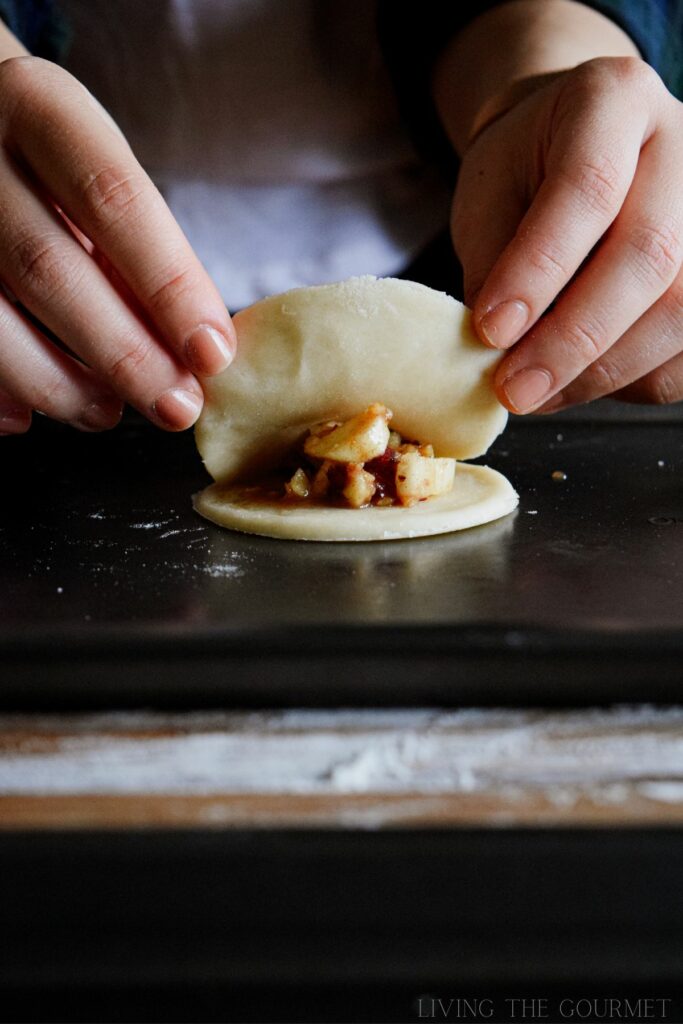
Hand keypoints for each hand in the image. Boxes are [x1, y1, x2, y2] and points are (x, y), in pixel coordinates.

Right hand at [0, 57, 235, 436]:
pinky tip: (29, 417)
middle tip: (176, 407)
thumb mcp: (99, 174)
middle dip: (123, 354)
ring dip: (57, 383)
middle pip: (49, 268)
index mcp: (42, 108)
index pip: (115, 200)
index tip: (212, 353)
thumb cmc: (51, 162)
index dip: (168, 285)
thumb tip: (197, 349)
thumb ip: (140, 251)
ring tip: (108, 413)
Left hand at [452, 57, 682, 412]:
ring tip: (536, 392)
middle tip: (515, 389)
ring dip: (601, 373)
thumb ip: (492, 263)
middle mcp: (682, 147)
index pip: (589, 186)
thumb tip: (497, 352)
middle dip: (574, 339)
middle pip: (651, 256)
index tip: (490, 330)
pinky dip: (632, 382)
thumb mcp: (487, 195)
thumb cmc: (523, 173)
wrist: (569, 154)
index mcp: (613, 100)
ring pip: (680, 312)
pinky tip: (578, 382)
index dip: (539, 268)